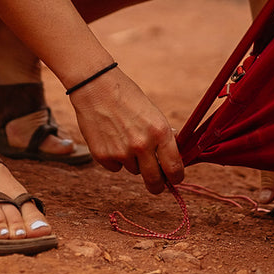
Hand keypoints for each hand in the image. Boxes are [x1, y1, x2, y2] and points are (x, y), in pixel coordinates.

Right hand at [68, 68, 184, 193]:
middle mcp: (142, 145)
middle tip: (157, 186)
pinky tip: (111, 140)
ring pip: (134, 171)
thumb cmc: (128, 98)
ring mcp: (121, 152)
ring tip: (125, 139)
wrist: (96, 88)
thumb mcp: (155, 114)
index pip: (174, 167)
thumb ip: (164, 137)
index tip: (175, 180)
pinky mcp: (102, 156)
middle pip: (154, 179)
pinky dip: (115, 160)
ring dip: (134, 163)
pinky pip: (115, 168)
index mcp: (160, 132)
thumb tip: (174, 158)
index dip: (176, 177)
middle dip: (158, 186)